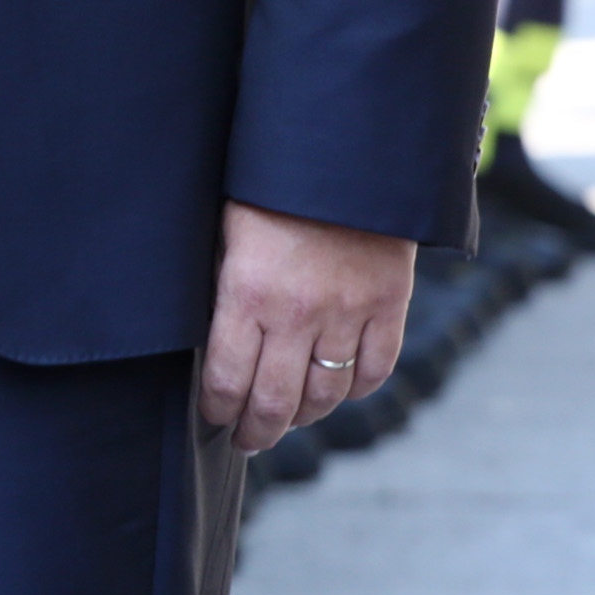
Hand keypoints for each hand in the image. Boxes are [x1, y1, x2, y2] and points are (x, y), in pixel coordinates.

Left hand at [200, 200, 414, 454]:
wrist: (342, 154)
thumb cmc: (266, 186)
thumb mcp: (223, 229)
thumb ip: (221, 283)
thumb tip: (207, 333)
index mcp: (246, 293)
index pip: (226, 377)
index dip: (218, 408)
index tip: (214, 417)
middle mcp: (296, 313)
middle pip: (276, 402)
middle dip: (257, 431)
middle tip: (248, 440)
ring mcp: (346, 313)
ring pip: (326, 395)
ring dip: (304, 416)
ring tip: (289, 419)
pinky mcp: (387, 306)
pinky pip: (373, 370)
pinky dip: (355, 390)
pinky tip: (338, 392)